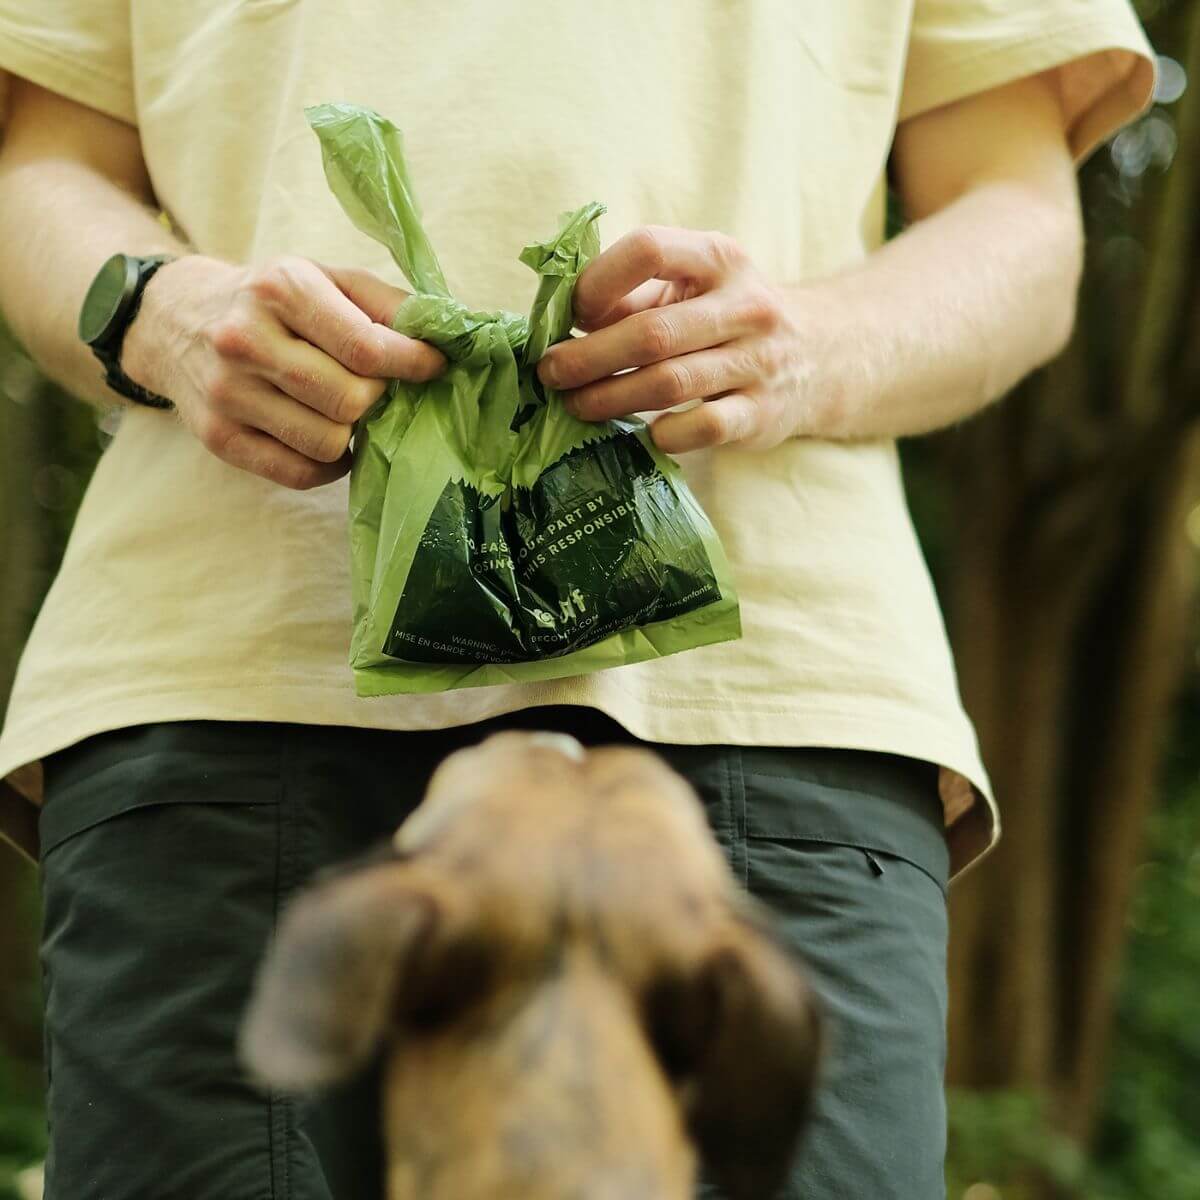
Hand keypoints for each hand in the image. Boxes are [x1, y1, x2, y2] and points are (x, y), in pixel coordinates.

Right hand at [122, 254, 446, 488]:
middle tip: (377, 390)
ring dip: (353, 434)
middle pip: (350, 401)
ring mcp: (227, 394)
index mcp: (280, 289)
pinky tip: (327, 438)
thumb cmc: (271, 301)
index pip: (365, 346)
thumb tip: (443, 338)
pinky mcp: (218, 438)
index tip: (433, 367)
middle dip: (378, 400)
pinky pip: (299, 474)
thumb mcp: (323, 277)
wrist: (174, 319)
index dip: (412, 365)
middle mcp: (245, 340)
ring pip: (328, 443)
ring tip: (348, 412)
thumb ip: (386, 304)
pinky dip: (328, 464)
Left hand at [535, 226, 807, 452]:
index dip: (599, 281)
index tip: (572, 312)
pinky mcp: (762, 413)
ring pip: (670, 383)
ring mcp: (758, 361)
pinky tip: (642, 433)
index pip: (650, 249)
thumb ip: (633, 296)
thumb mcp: (694, 287)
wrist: (822, 355)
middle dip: (589, 356)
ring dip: (611, 399)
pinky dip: (663, 433)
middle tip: (551, 373)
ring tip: (576, 406)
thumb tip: (559, 320)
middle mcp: (744, 305)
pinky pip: (703, 428)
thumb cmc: (729, 318)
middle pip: (652, 332)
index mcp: (718, 258)